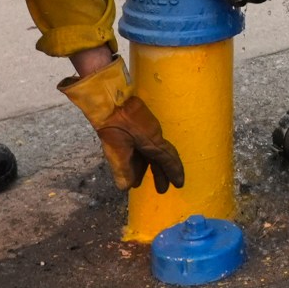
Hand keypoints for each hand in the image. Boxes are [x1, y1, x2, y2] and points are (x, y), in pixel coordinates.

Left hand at [59, 59, 186, 191]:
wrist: (108, 98)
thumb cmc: (114, 123)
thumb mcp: (117, 149)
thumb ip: (123, 169)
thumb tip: (127, 187)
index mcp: (153, 141)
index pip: (168, 160)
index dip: (174, 173)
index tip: (179, 185)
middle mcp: (153, 135)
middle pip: (160, 157)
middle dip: (161, 174)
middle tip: (162, 189)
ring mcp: (145, 128)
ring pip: (150, 152)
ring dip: (148, 167)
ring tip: (140, 182)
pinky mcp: (136, 124)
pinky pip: (143, 146)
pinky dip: (140, 158)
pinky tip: (132, 164)